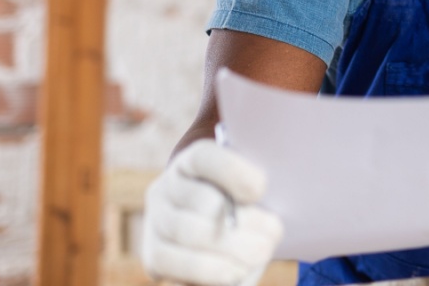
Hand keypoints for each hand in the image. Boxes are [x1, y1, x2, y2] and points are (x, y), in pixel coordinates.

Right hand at [142, 139, 283, 285]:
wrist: (217, 234)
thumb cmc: (244, 205)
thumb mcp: (251, 190)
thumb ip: (253, 190)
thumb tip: (256, 197)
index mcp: (191, 162)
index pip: (205, 157)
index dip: (233, 171)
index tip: (262, 189)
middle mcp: (166, 188)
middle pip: (202, 202)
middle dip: (244, 221)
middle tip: (274, 233)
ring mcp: (156, 222)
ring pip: (188, 233)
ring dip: (232, 247)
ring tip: (262, 252)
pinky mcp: (154, 255)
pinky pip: (177, 264)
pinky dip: (212, 270)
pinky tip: (237, 271)